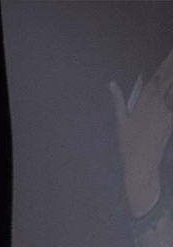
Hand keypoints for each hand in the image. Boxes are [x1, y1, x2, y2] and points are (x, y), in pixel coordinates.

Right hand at [112, 48, 172, 217]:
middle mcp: (156, 103)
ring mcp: (166, 110)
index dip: (165, 63)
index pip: (157, 77)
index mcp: (142, 102)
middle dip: (172, 65)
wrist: (140, 163)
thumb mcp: (121, 122)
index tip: (171, 52)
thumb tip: (111, 83)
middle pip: (168, 79)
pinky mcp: (171, 119)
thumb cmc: (128, 145)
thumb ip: (118, 100)